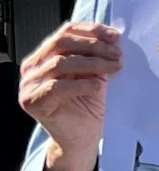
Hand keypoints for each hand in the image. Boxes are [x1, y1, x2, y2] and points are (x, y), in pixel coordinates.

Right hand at [18, 22, 120, 170]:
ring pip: (60, 63)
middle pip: (61, 44)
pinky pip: (57, 87)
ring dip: (92, 63)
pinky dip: (81, 84)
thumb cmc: (88, 107)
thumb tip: (113, 37)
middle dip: (93, 46)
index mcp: (44, 56)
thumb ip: (96, 57)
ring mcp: (29, 85)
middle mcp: (32, 68)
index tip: (115, 36)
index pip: (64, 33)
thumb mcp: (94, 76)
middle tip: (118, 54)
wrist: (82, 139)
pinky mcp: (33, 103)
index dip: (90, 31)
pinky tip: (98, 86)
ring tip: (115, 68)